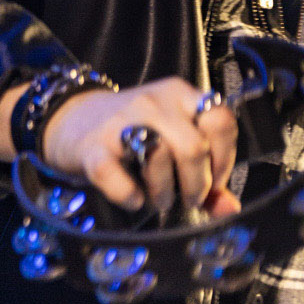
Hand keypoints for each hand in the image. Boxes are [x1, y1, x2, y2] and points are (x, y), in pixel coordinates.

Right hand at [42, 79, 240, 218]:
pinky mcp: (92, 147)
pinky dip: (128, 195)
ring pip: (159, 156)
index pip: (220, 120)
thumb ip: (205, 173)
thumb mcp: (173, 142)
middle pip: (194, 146)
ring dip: (164, 191)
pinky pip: (114, 175)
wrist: (73, 121)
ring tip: (159, 199)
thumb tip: (230, 207)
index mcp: (180, 95)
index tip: (214, 179)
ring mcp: (121, 121)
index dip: (224, 157)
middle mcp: (154, 102)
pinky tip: (133, 200)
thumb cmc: (133, 135)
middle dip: (197, 183)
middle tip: (188, 198)